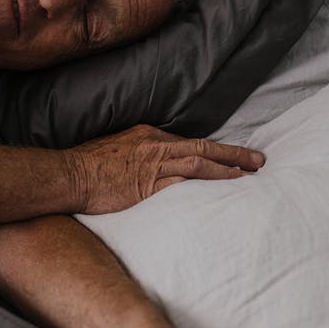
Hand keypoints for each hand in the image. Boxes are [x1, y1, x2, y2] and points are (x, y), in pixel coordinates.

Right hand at [66, 125, 264, 214]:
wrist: (68, 174)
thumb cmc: (87, 165)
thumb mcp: (117, 149)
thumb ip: (138, 155)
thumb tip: (150, 166)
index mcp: (149, 136)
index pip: (190, 142)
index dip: (216, 150)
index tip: (235, 157)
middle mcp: (156, 146)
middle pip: (204, 148)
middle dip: (234, 155)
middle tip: (259, 161)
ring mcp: (153, 165)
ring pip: (200, 163)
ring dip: (228, 169)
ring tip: (250, 176)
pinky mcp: (148, 185)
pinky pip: (184, 184)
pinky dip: (207, 185)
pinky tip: (223, 191)